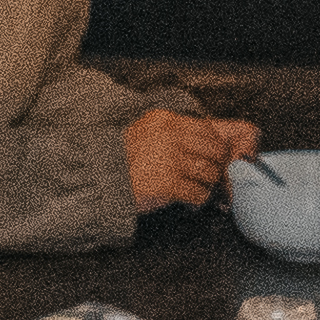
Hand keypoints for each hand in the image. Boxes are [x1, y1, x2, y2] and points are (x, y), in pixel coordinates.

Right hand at [124, 106, 258, 213]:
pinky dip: (198, 199)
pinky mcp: (168, 183)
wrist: (100, 180)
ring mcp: (169, 159)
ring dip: (207, 183)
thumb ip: (178, 133)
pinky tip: (190, 200)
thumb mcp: (149, 133)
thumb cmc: (126, 160)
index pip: (208, 128)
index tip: (219, 155)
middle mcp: (170, 136)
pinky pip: (198, 192)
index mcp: (166, 120)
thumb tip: (218, 138)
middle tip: (212, 175)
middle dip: (218, 165)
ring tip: (198, 187)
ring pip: (210, 172)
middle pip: (215, 149)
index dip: (218, 144)